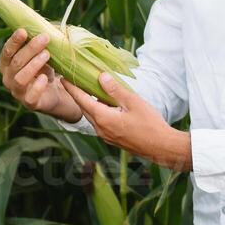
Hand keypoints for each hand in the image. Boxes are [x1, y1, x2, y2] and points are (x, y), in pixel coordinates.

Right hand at [0, 28, 82, 123]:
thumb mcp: (40, 53)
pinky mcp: (28, 103)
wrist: (54, 92)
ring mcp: (17, 91)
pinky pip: (30, 96)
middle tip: (45, 38)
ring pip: (20, 78)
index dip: (14, 41)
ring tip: (47, 54)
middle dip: (30, 48)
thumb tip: (46, 26)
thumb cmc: (44, 68)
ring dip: (34, 64)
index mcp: (7, 64)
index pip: (7, 51)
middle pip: (16, 62)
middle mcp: (8, 77)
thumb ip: (38, 42)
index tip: (24, 31)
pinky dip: (37, 86)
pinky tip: (45, 78)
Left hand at [60, 73, 192, 171]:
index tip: (63, 78)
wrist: (161, 148)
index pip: (82, 100)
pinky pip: (99, 122)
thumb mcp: (133, 102)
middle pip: (84, 108)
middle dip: (77, 95)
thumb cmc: (150, 124)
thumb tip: (101, 77)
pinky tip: (104, 105)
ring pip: (92, 116)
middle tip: (72, 81)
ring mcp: (106, 136)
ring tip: (87, 90)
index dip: (72, 88)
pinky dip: (97, 111)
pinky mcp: (112, 139)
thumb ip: (116, 90)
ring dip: (87, 104)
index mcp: (103, 118)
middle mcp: (100, 129)